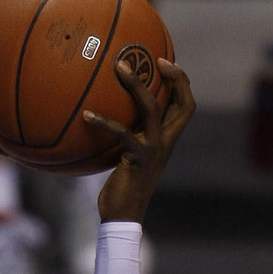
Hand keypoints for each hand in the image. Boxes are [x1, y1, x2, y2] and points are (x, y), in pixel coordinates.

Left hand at [82, 58, 194, 222]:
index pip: (185, 106)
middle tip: (155, 59)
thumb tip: (104, 112)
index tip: (166, 62)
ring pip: (153, 109)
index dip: (182, 83)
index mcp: (167, 140)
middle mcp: (166, 142)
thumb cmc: (121, 185)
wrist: (123, 214)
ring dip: (138, 85)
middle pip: (183, 103)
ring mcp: (154, 149)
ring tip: (119, 68)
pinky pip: (122, 133)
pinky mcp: (137, 158)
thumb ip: (126, 135)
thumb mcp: (126, 155)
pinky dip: (104, 121)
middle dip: (175, 78)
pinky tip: (87, 115)